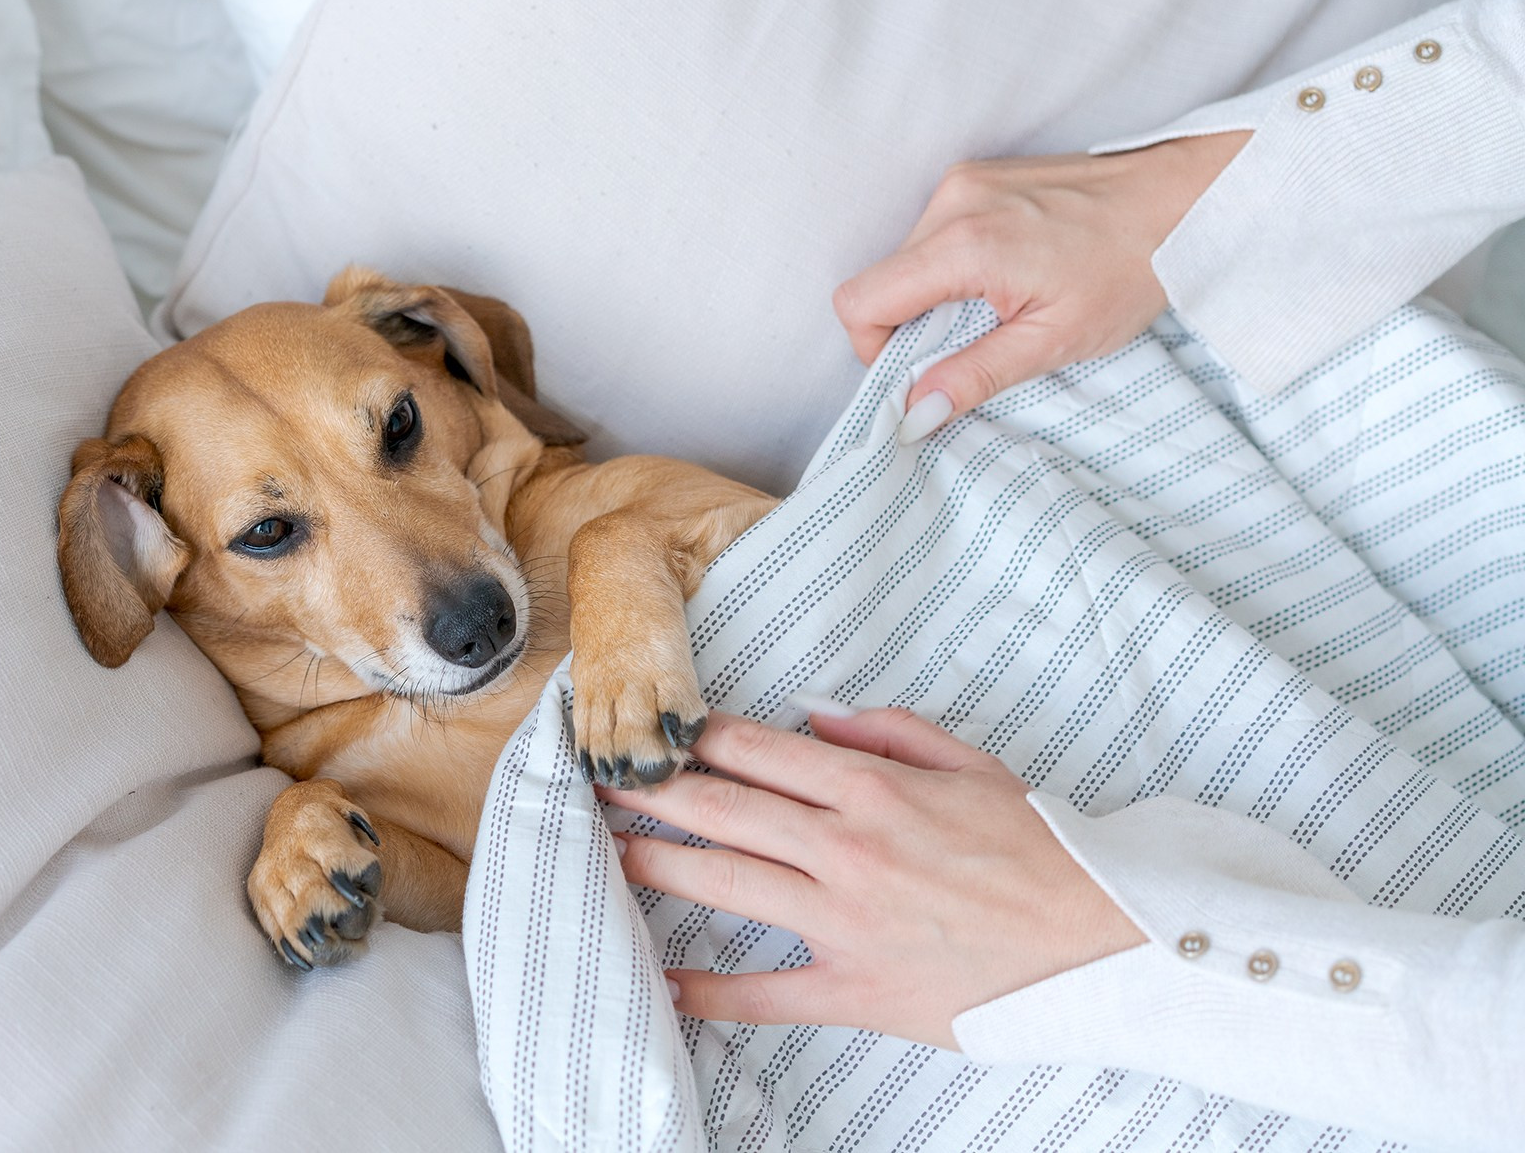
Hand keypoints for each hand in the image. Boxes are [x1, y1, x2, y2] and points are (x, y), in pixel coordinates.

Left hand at [600, 707, 1142, 1048]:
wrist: (1106, 940)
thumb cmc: (1044, 851)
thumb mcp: (973, 765)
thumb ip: (887, 733)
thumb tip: (813, 719)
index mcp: (873, 788)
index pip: (756, 751)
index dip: (695, 739)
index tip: (656, 731)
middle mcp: (846, 847)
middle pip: (721, 809)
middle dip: (653, 791)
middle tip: (604, 781)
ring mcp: (845, 922)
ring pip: (725, 884)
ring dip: (658, 865)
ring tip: (609, 852)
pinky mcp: (856, 988)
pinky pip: (764, 991)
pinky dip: (708, 991)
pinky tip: (663, 980)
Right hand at [833, 132, 1249, 440]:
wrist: (1182, 198)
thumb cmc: (1130, 267)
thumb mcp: (1054, 340)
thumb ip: (975, 375)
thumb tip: (916, 414)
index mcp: (964, 243)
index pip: (861, 300)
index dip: (876, 348)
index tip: (924, 369)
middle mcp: (952, 201)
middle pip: (881, 281)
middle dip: (911, 325)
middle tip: (977, 342)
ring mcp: (962, 181)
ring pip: (905, 260)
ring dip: (935, 296)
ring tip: (1001, 305)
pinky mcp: (975, 176)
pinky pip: (933, 234)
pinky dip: (952, 267)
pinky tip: (1007, 276)